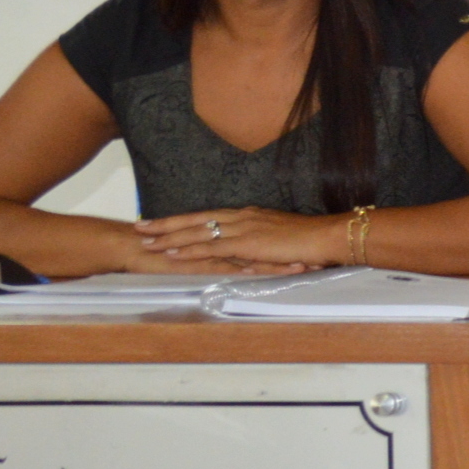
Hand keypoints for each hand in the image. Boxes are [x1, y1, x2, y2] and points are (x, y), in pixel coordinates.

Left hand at [137, 207, 339, 269]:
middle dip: (166, 223)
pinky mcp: (246, 242)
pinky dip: (189, 248)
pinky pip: (211, 245)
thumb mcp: (281, 238)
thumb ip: (262, 243)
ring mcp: (242, 228)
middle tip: (141, 226)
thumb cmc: (312, 240)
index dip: (184, 220)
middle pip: (196, 219)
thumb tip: (250, 253)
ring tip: (146, 240)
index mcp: (249, 215)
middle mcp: (241, 217)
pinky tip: (172, 252)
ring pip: (197, 230)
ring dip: (169, 236)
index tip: (163, 222)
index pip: (209, 216)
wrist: (327, 236)